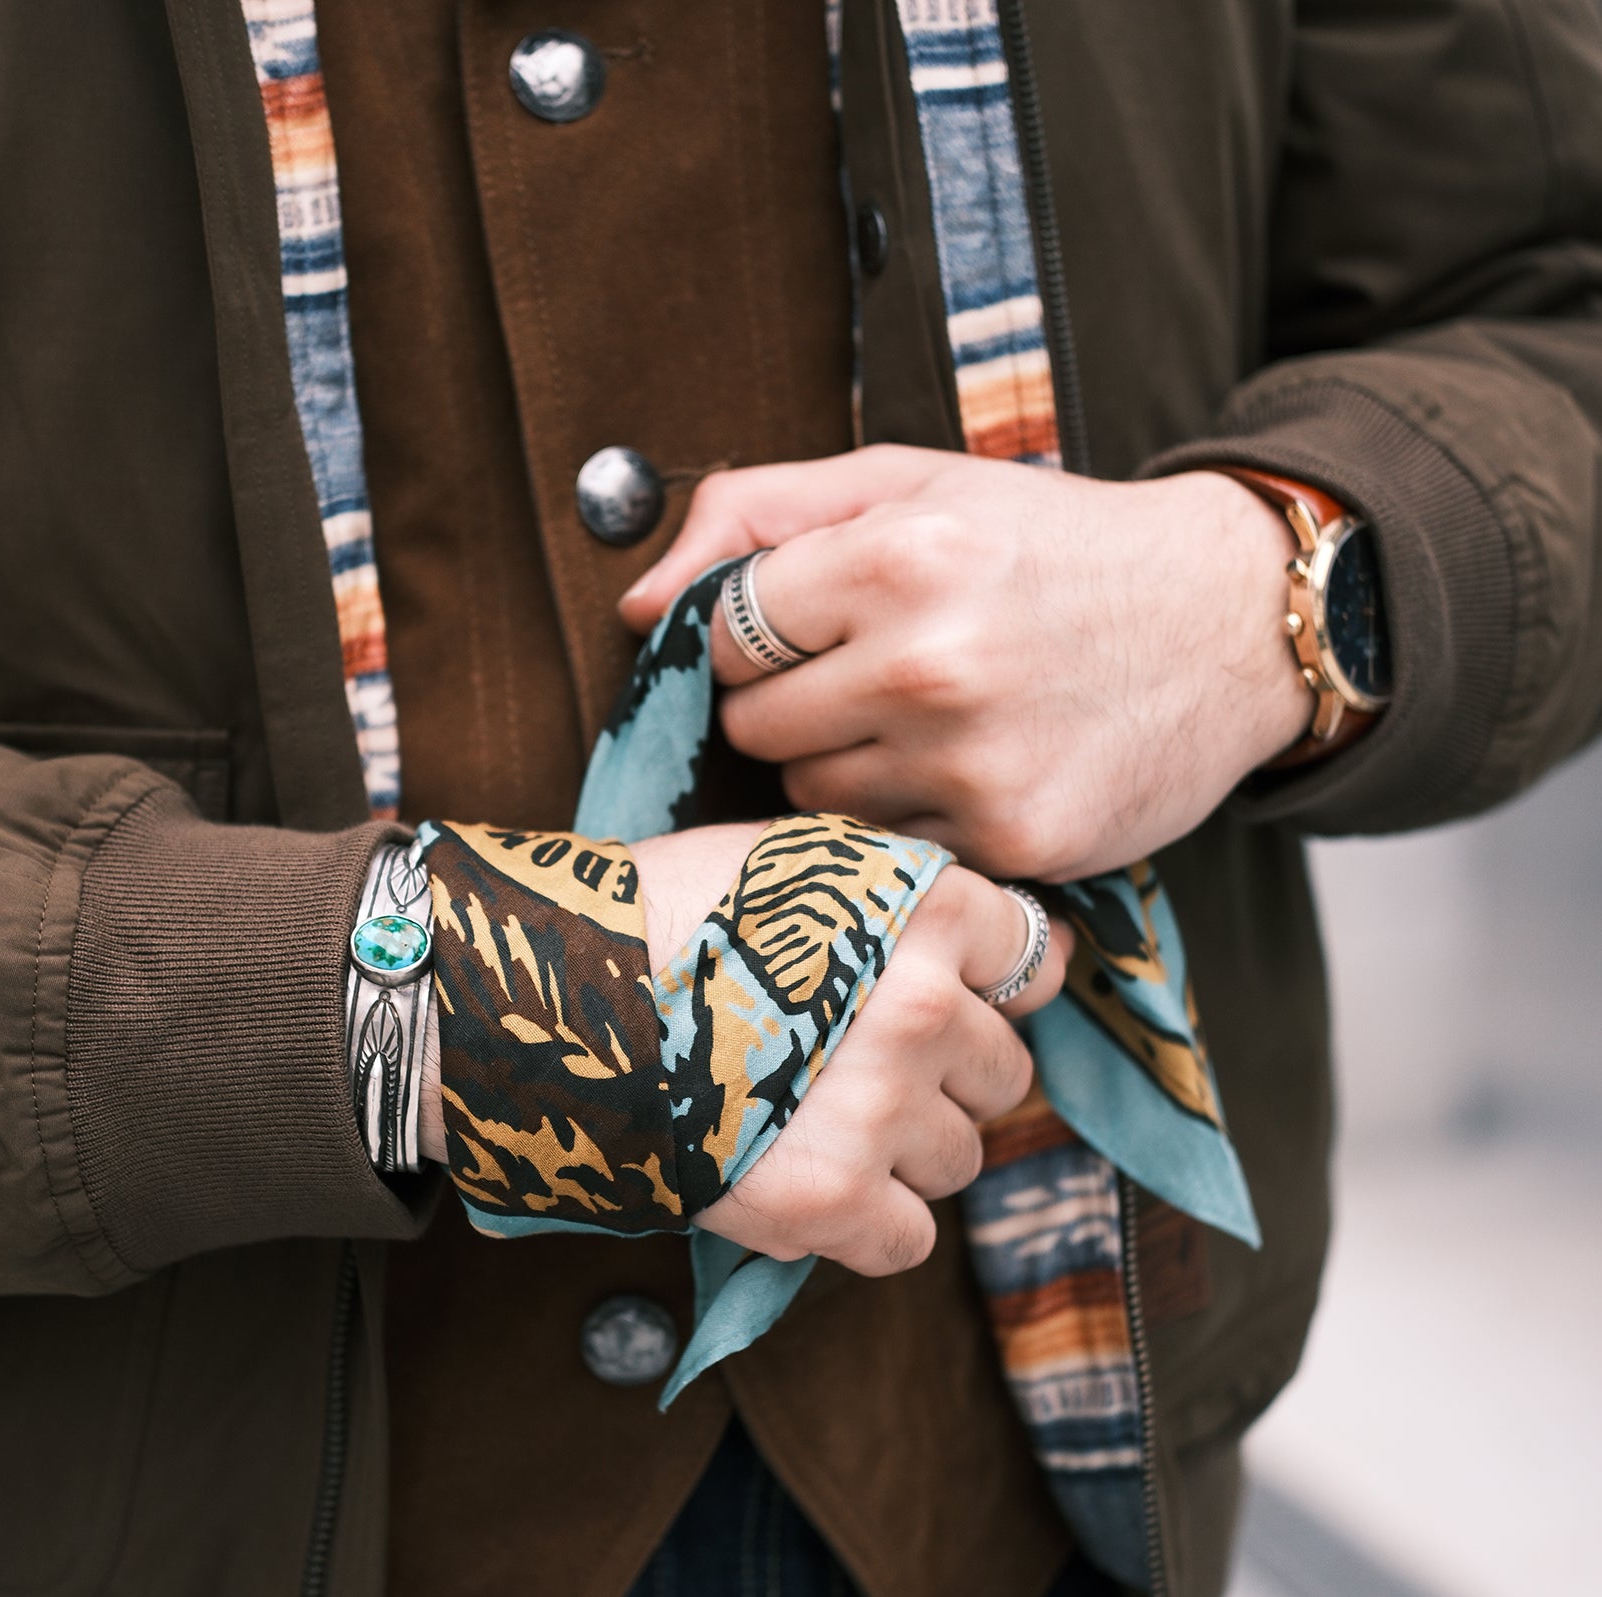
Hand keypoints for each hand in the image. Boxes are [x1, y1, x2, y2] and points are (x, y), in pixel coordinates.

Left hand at [619, 447, 1311, 881]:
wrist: (1227, 620)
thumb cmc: (1051, 546)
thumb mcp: (910, 483)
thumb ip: (757, 516)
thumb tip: (635, 604)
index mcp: (898, 554)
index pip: (725, 633)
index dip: (757, 635)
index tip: (815, 628)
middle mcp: (933, 664)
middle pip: (755, 727)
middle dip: (794, 704)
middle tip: (878, 673)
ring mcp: (974, 763)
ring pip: (812, 798)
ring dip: (847, 767)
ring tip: (933, 719)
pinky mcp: (1014, 838)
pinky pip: (889, 848)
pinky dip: (914, 818)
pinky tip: (975, 768)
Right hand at [633, 824, 1069, 1276]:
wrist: (558, 996)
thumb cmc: (672, 916)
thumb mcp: (804, 861)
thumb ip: (921, 899)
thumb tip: (1043, 951)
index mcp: (924, 912)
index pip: (1028, 962)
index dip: (980, 986)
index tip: (926, 998)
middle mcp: (920, 1008)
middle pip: (1004, 1072)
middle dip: (943, 1076)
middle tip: (856, 1066)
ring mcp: (880, 1109)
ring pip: (960, 1159)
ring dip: (903, 1151)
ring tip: (816, 1120)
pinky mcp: (830, 1199)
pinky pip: (908, 1238)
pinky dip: (865, 1225)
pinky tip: (807, 1181)